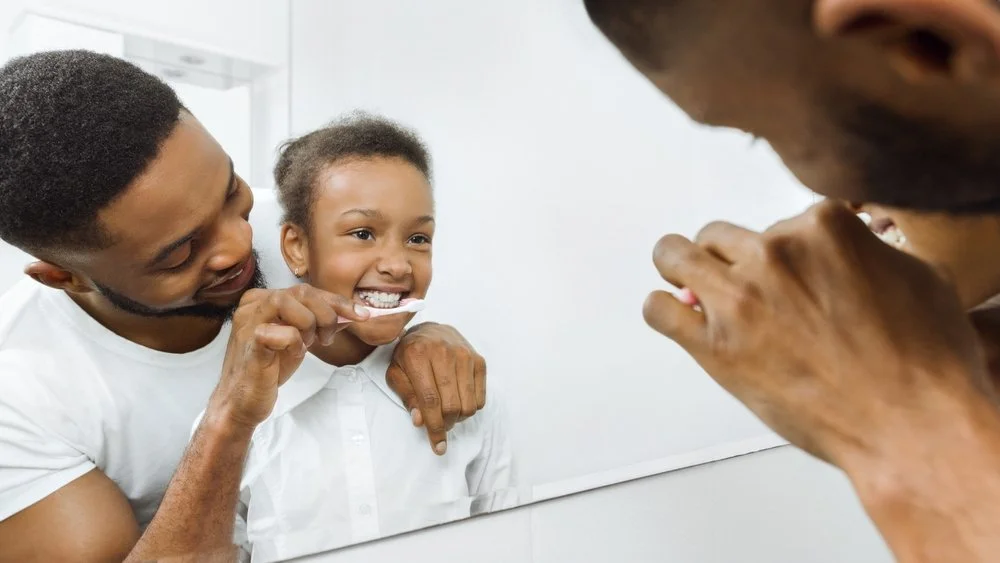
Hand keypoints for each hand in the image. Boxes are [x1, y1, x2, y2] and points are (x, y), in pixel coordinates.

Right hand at [207, 285, 369, 430]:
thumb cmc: (268, 368)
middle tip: (327, 339)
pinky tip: (291, 355)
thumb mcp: (299, 338)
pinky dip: (296, 343)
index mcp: (263, 298)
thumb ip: (319, 322)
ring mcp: (249, 321)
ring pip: (289, 302)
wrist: (243, 401)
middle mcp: (253, 304)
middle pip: (302, 291)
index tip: (361, 314)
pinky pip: (284, 332)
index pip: (307, 289)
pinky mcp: (251, 342)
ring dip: (310, 324)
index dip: (338, 301)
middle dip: (326, 314)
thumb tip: (351, 313)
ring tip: (307, 345)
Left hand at [386, 322, 486, 454]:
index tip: (437, 447)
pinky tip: (458, 400)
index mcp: (417, 354)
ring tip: (447, 412)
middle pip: (451, 405)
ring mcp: (465, 355)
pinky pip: (480, 398)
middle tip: (439, 426)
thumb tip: (419, 421)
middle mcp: (443, 352)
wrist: (431, 330)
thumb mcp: (395, 372)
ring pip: (468, 404)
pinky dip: (470, 407)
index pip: (429, 400)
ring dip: (458, 418)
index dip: (434, 427)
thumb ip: (406, 396)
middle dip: (445, 424)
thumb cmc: (409, 356)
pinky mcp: (479, 360)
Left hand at [643, 200, 995, 470]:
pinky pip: (658, 309)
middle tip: (739, 285)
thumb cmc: (922, 364)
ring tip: (686, 284)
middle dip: (729, 259)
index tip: (789, 271)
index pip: (782, 220)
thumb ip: (869, 252)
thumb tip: (851, 252)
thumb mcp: (919, 277)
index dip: (785, 251)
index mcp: (823, 227)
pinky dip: (663, 310)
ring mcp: (739, 297)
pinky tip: (675, 317)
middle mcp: (775, 254)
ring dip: (680, 269)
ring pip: (675, 255)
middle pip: (722, 236)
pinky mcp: (714, 344)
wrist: (910, 423)